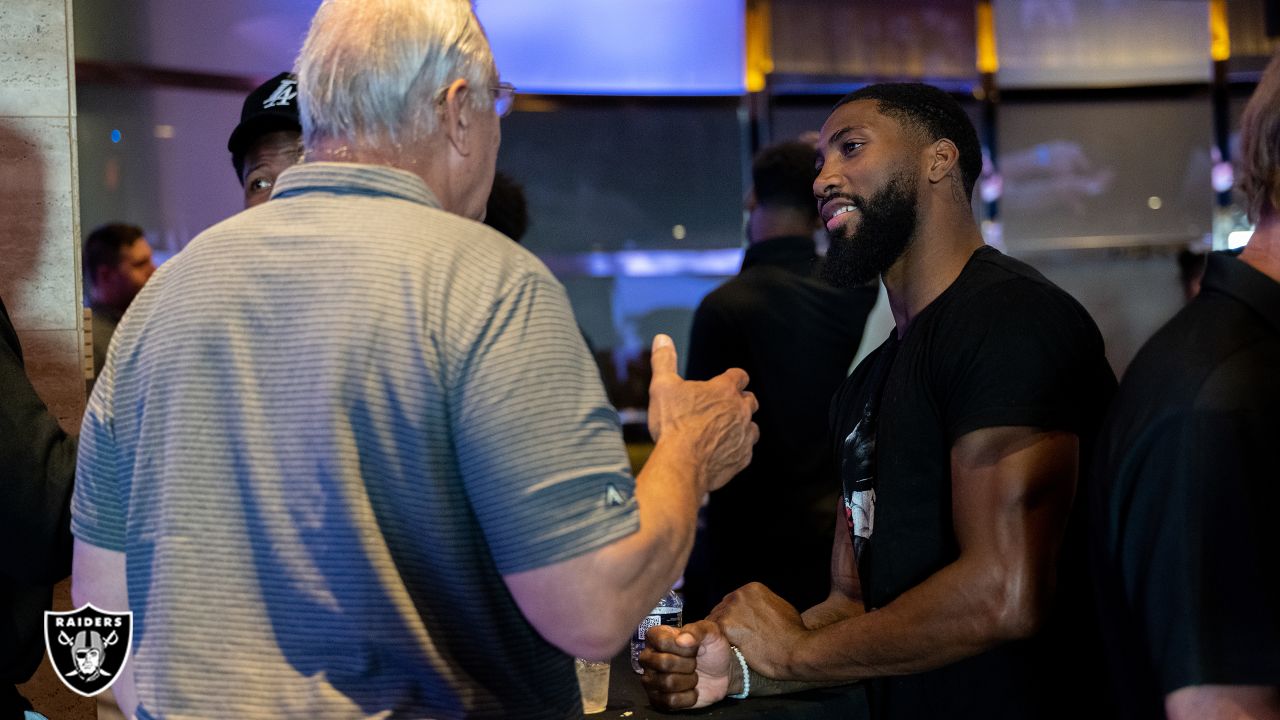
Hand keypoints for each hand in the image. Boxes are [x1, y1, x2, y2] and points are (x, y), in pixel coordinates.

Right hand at [639, 620, 732, 709]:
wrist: (722, 672)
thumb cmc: (712, 648)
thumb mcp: (711, 632)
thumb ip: (697, 630)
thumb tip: (681, 639)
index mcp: (656, 636)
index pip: (662, 643)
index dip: (684, 648)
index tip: (694, 648)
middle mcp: (648, 657)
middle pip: (663, 663)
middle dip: (688, 665)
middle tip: (695, 663)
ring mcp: (651, 680)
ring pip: (667, 683)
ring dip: (689, 681)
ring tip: (693, 676)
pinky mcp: (658, 700)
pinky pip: (670, 702)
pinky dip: (688, 697)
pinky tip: (692, 690)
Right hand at [646, 334, 758, 493]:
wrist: (681, 465)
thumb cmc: (672, 424)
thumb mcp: (662, 387)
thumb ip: (664, 360)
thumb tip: (661, 337)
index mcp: (724, 390)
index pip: (739, 376)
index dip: (733, 377)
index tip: (727, 380)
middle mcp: (740, 411)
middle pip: (751, 401)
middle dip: (741, 401)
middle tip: (725, 406)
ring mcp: (744, 436)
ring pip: (752, 427)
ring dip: (742, 426)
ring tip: (725, 430)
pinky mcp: (742, 458)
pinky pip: (746, 451)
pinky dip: (737, 449)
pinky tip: (723, 452)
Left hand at [710, 582, 807, 678]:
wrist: (796, 649)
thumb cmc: (794, 633)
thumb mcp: (782, 608)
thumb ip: (765, 604)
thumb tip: (760, 610)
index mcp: (752, 588)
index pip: (733, 599)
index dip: (733, 614)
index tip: (736, 625)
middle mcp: (740, 595)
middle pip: (722, 607)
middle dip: (725, 621)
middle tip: (730, 637)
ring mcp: (732, 609)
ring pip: (716, 619)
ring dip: (721, 632)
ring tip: (727, 646)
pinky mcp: (727, 626)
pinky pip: (714, 633)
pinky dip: (719, 641)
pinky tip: (725, 649)